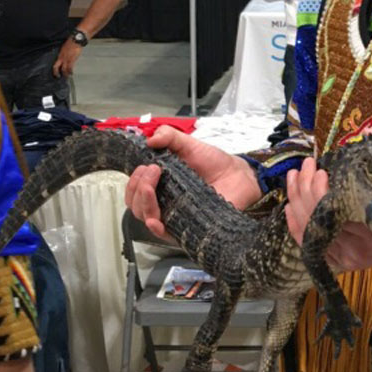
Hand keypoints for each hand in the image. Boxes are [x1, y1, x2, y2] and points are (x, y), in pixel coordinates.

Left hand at [53, 38, 82, 77]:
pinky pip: (70, 67)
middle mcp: (62, 57)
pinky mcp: (72, 59)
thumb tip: (64, 56)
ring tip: (67, 77)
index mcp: (60, 55)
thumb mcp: (64, 47)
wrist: (76, 40)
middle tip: (58, 77)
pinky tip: (71, 73)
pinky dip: (70, 71)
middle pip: (56, 67)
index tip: (56, 73)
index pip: (55, 64)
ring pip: (64, 69)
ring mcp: (66, 59)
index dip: (54, 69)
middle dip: (57, 73)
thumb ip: (64, 53)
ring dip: (65, 74)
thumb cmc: (71, 42)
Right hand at [123, 126, 260, 239]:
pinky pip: (166, 235)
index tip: (146, 166)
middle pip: (136, 206)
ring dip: (143, 202)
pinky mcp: (188, 228)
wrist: (239, 175)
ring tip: (152, 185)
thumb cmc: (214, 162)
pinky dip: (156, 227)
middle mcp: (164, 202)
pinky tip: (154, 219)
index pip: (134, 191)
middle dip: (137, 188)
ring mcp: (175, 216)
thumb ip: (169, 136)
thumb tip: (149, 139)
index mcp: (160, 184)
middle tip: (152, 171)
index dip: (133, 181)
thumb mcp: (189, 144)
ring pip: (146, 218)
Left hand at [285, 157, 371, 271]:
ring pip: (308, 230)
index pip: (335, 212)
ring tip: (295, 175)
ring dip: (296, 201)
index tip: (321, 170)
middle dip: (305, 189)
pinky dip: (295, 224)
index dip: (320, 191)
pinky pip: (308, 244)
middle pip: (317, 219)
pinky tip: (289, 205)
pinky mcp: (337, 262)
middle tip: (306, 165)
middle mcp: (356, 249)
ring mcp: (344, 258)